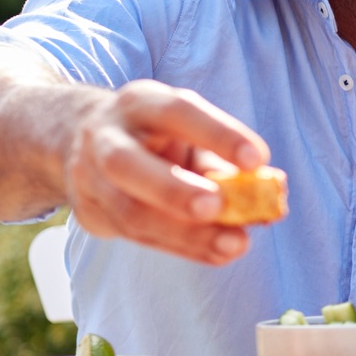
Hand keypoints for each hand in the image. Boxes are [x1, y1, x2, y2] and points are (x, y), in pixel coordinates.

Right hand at [62, 80, 269, 265]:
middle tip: (217, 206)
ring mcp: (89, 177)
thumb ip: (225, 160)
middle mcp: (105, 137)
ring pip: (129, 211)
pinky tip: (217, 252)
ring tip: (232, 244)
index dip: (217, 134)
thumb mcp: (188, 134)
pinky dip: (182, 247)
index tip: (257, 160)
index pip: (177, 112)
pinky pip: (135, 235)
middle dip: (173, 189)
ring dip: (184, 234)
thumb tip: (271, 193)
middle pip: (127, 164)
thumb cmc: (158, 137)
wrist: (84, 142)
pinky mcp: (90, 212)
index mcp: (140, 104)